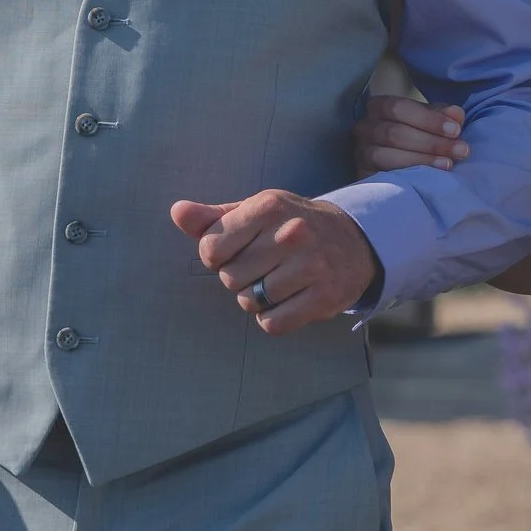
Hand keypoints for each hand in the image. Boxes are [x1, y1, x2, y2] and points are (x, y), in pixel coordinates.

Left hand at [169, 191, 380, 335]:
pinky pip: (273, 323)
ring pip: (250, 302)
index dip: (218, 256)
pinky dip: (274, 318)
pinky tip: (289, 300)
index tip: (237, 250)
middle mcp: (292, 233)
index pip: (211, 248)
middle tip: (263, 265)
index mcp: (269, 207)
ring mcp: (311, 265)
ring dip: (257, 299)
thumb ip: (213, 217)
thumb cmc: (291, 224)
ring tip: (277, 281)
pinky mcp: (325, 297)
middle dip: (239, 277)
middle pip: (229, 278)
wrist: (353, 238)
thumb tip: (177, 211)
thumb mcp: (255, 210)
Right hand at [352, 95, 466, 174]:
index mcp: (379, 107)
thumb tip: (456, 114)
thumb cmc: (419, 136)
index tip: (456, 130)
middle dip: (432, 142)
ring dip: (422, 160)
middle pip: (394, 133)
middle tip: (461, 150)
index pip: (399, 108)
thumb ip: (443, 116)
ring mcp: (361, 153)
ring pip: (386, 156)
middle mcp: (364, 128)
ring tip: (448, 165)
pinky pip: (382, 178)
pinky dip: (407, 177)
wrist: (404, 167)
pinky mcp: (362, 177)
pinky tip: (427, 179)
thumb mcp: (431, 122)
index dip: (429, 119)